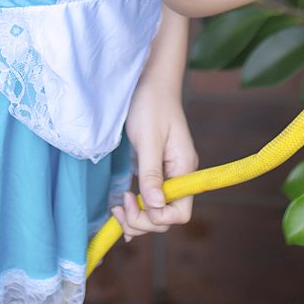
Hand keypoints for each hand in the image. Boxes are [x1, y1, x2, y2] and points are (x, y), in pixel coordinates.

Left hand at [112, 82, 198, 241]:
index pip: (179, 213)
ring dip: (138, 217)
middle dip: (142, 220)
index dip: (155, 217)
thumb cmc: (151, 104)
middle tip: (119, 206)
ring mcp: (170, 174)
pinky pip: (152, 199)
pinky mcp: (158, 170)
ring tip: (118, 207)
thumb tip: (155, 207)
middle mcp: (180, 176)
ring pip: (158, 212)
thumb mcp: (148, 138)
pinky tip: (125, 212)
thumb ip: (151, 173)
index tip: (133, 199)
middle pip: (166, 217)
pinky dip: (139, 210)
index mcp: (184, 169)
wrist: (152, 82)